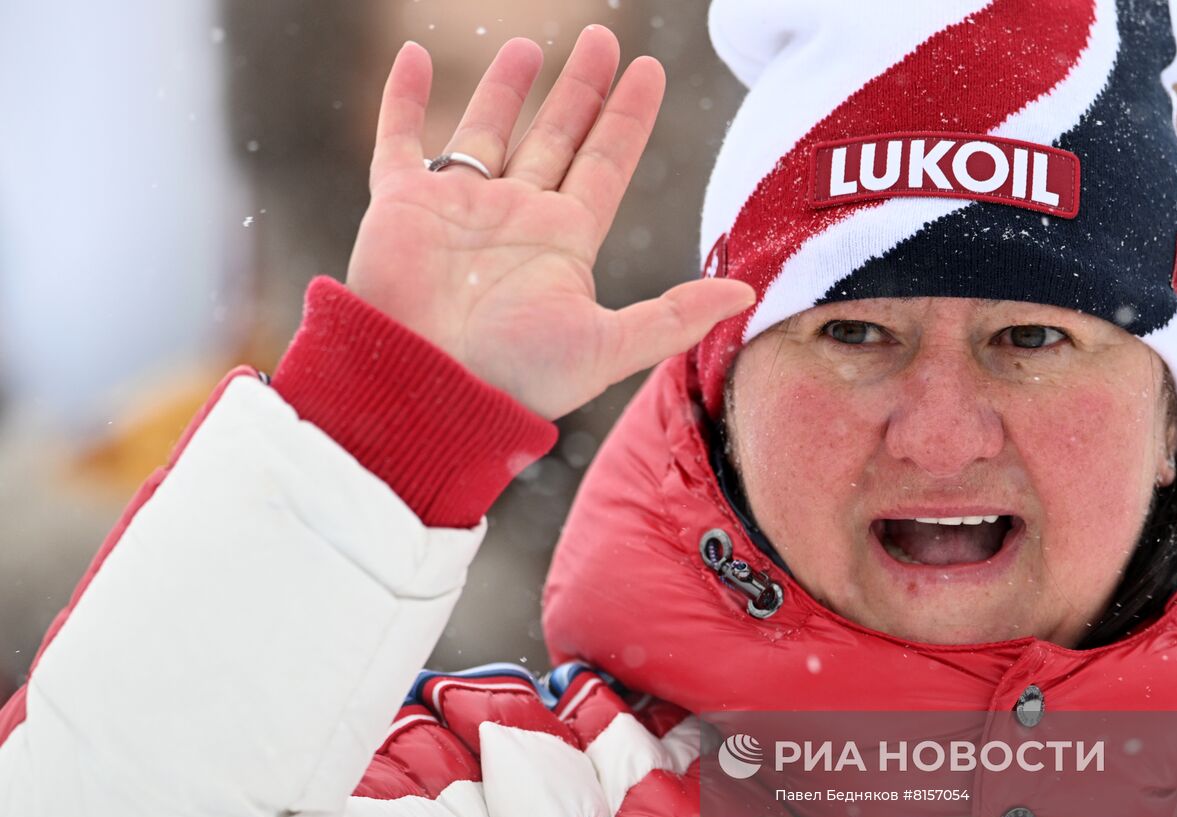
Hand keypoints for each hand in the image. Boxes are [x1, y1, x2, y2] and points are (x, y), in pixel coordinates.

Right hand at [345, 27, 754, 420]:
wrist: (427, 388)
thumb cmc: (514, 378)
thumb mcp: (607, 347)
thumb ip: (675, 316)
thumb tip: (748, 294)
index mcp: (564, 243)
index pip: (605, 163)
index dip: (627, 117)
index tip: (648, 70)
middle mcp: (515, 218)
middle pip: (556, 137)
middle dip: (580, 89)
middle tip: (602, 39)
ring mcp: (458, 208)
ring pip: (487, 130)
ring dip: (506, 88)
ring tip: (531, 46)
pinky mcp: (400, 205)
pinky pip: (401, 139)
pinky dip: (405, 98)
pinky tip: (416, 56)